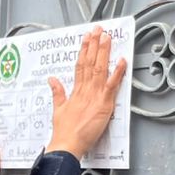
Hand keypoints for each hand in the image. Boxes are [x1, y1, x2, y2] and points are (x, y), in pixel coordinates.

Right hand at [46, 25, 127, 158]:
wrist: (66, 145)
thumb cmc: (64, 132)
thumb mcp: (58, 109)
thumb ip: (57, 93)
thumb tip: (52, 80)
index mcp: (75, 91)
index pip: (80, 65)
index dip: (84, 50)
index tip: (86, 38)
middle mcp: (85, 90)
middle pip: (90, 63)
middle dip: (94, 45)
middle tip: (98, 30)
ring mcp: (94, 96)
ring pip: (99, 69)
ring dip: (104, 52)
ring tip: (107, 37)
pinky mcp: (103, 104)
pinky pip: (112, 86)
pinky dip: (117, 73)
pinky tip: (121, 61)